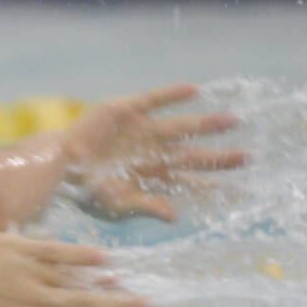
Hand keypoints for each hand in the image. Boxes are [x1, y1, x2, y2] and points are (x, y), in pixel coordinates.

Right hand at [63, 84, 245, 220]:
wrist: (58, 165)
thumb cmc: (85, 190)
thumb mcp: (117, 205)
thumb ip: (146, 206)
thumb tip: (175, 216)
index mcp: (154, 178)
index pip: (192, 183)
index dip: (216, 187)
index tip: (242, 193)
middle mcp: (154, 153)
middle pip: (195, 156)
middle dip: (220, 158)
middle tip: (248, 158)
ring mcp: (143, 131)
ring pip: (182, 127)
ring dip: (206, 124)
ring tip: (232, 121)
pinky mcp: (127, 111)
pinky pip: (155, 100)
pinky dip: (173, 95)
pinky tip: (195, 90)